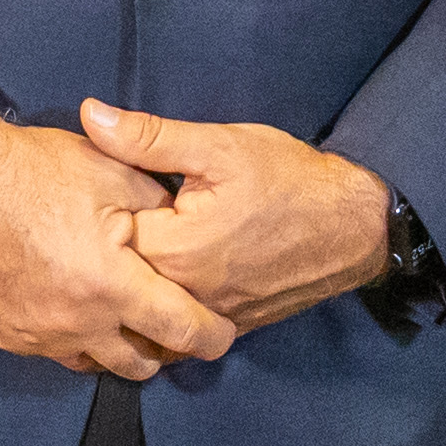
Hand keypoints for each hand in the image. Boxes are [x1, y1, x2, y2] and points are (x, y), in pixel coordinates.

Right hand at [0, 108, 236, 376]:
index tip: (222, 333)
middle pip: (140, 364)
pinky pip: (53, 351)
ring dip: (114, 346)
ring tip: (120, 316)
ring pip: (94, 363)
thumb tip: (188, 231)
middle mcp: (75, 323)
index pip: (181, 330)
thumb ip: (160, 210)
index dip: (211, 336)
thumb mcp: (111, 174)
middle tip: (169, 324)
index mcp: (110, 285)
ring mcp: (36, 335)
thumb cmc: (31, 170)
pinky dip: (72, 337)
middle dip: (162, 349)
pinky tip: (72, 305)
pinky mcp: (6, 335)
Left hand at [79, 100, 389, 331]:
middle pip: (123, 281)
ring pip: (150, 313)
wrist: (355, 223)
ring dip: (136, 290)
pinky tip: (163, 285)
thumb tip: (90, 114)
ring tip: (131, 257)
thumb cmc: (289, 179)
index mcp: (174, 250)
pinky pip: (182, 330)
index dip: (96, 215)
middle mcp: (188, 294)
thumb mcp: (217, 146)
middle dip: (110, 255)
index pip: (105, 239)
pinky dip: (166, 312)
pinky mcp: (233, 326)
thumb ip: (148, 137)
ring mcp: (211, 316)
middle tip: (108, 225)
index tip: (95, 196)